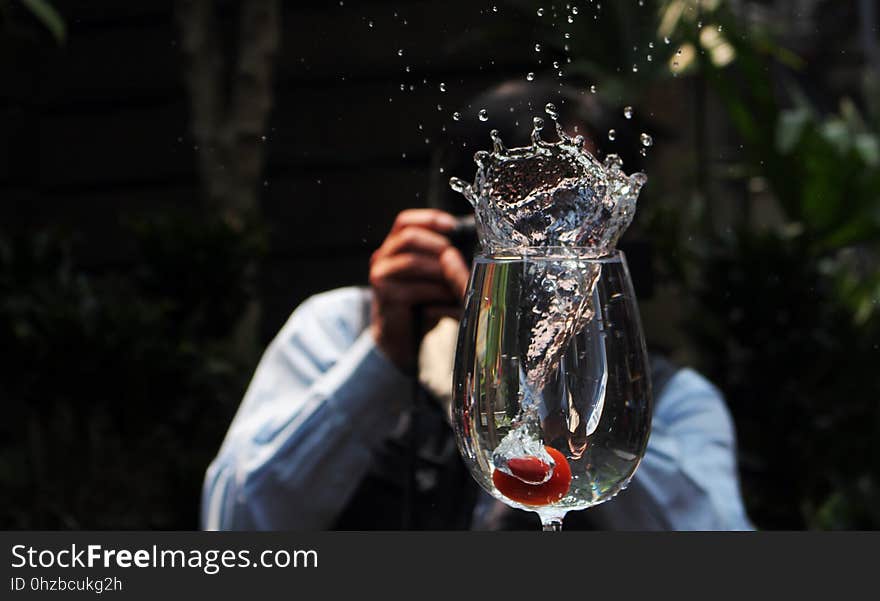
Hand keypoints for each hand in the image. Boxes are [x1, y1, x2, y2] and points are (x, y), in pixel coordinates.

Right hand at [369, 209, 469, 370]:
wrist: (402, 337)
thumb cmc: (422, 303)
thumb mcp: (434, 276)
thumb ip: (443, 259)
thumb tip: (466, 248)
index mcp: (394, 247)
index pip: (405, 221)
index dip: (429, 219)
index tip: (452, 226)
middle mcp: (382, 257)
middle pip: (408, 237)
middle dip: (438, 246)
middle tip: (455, 259)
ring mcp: (380, 275)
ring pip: (412, 262)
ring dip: (440, 272)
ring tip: (455, 284)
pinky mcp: (384, 295)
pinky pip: (414, 288)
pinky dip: (436, 293)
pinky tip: (448, 301)